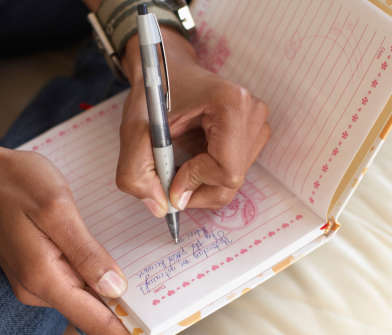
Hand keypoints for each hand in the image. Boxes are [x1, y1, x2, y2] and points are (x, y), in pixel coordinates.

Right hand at [0, 133, 136, 334]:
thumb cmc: (16, 183)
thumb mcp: (57, 210)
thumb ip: (86, 253)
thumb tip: (114, 288)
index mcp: (44, 278)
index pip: (92, 320)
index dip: (125, 330)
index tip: (152, 333)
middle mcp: (38, 289)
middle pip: (90, 313)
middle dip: (124, 314)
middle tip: (158, 307)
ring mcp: (35, 282)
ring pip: (82, 299)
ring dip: (110, 298)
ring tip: (144, 289)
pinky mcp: (36, 271)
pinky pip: (72, 285)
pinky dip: (94, 283)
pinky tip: (112, 272)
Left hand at [117, 26, 270, 216]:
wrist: (167, 68)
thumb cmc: (153, 93)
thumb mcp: (133, 131)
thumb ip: (137, 174)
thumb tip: (162, 208)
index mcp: (231, 104)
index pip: (226, 170)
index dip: (195, 183)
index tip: (170, 179)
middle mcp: (253, 113)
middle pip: (232, 180)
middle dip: (197, 189)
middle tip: (171, 180)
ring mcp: (257, 122)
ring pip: (234, 180)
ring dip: (202, 183)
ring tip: (181, 162)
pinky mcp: (254, 132)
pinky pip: (235, 171)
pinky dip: (210, 175)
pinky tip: (195, 158)